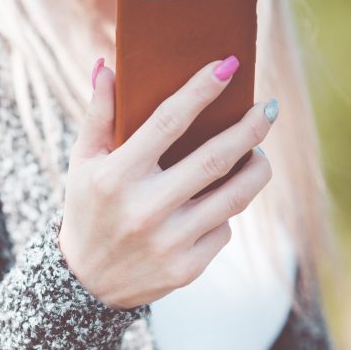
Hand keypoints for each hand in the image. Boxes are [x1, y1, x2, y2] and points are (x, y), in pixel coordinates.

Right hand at [58, 56, 277, 309]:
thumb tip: (108, 66)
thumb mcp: (82, 163)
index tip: (228, 66)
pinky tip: (221, 201)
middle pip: (215, 159)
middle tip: (268, 107)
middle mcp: (144, 209)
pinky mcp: (187, 267)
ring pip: (234, 197)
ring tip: (259, 152)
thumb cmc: (87, 210)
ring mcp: (168, 242)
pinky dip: (226, 210)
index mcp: (116, 176)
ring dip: (256, 168)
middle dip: (250, 128)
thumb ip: (98, 115)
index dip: (201, 91)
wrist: (86, 283)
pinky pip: (224, 229)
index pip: (167, 123)